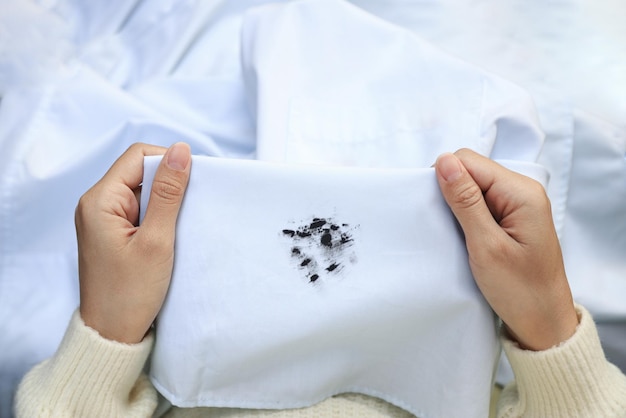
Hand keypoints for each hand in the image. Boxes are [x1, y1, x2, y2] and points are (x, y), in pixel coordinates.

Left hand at [75, 142, 190, 343]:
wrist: (112, 334)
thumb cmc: (130, 293)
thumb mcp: (157, 240)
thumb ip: (169, 193)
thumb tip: (181, 150)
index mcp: (99, 200)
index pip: (138, 156)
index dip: (168, 162)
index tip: (193, 184)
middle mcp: (96, 204)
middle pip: (140, 172)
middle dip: (168, 186)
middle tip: (187, 212)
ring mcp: (103, 220)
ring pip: (143, 192)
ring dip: (165, 205)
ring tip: (176, 230)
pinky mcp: (113, 233)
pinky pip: (140, 211)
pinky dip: (159, 219)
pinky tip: (169, 237)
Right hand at [435, 149, 577, 350]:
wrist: (543, 323)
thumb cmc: (519, 290)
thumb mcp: (485, 245)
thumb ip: (464, 201)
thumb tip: (443, 161)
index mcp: (521, 192)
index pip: (468, 161)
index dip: (445, 180)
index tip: (439, 213)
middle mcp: (522, 190)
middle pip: (470, 170)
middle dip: (452, 193)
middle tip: (452, 229)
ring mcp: (517, 204)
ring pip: (472, 187)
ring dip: (458, 207)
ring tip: (460, 237)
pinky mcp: (511, 218)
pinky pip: (480, 203)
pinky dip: (467, 217)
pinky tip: (466, 237)